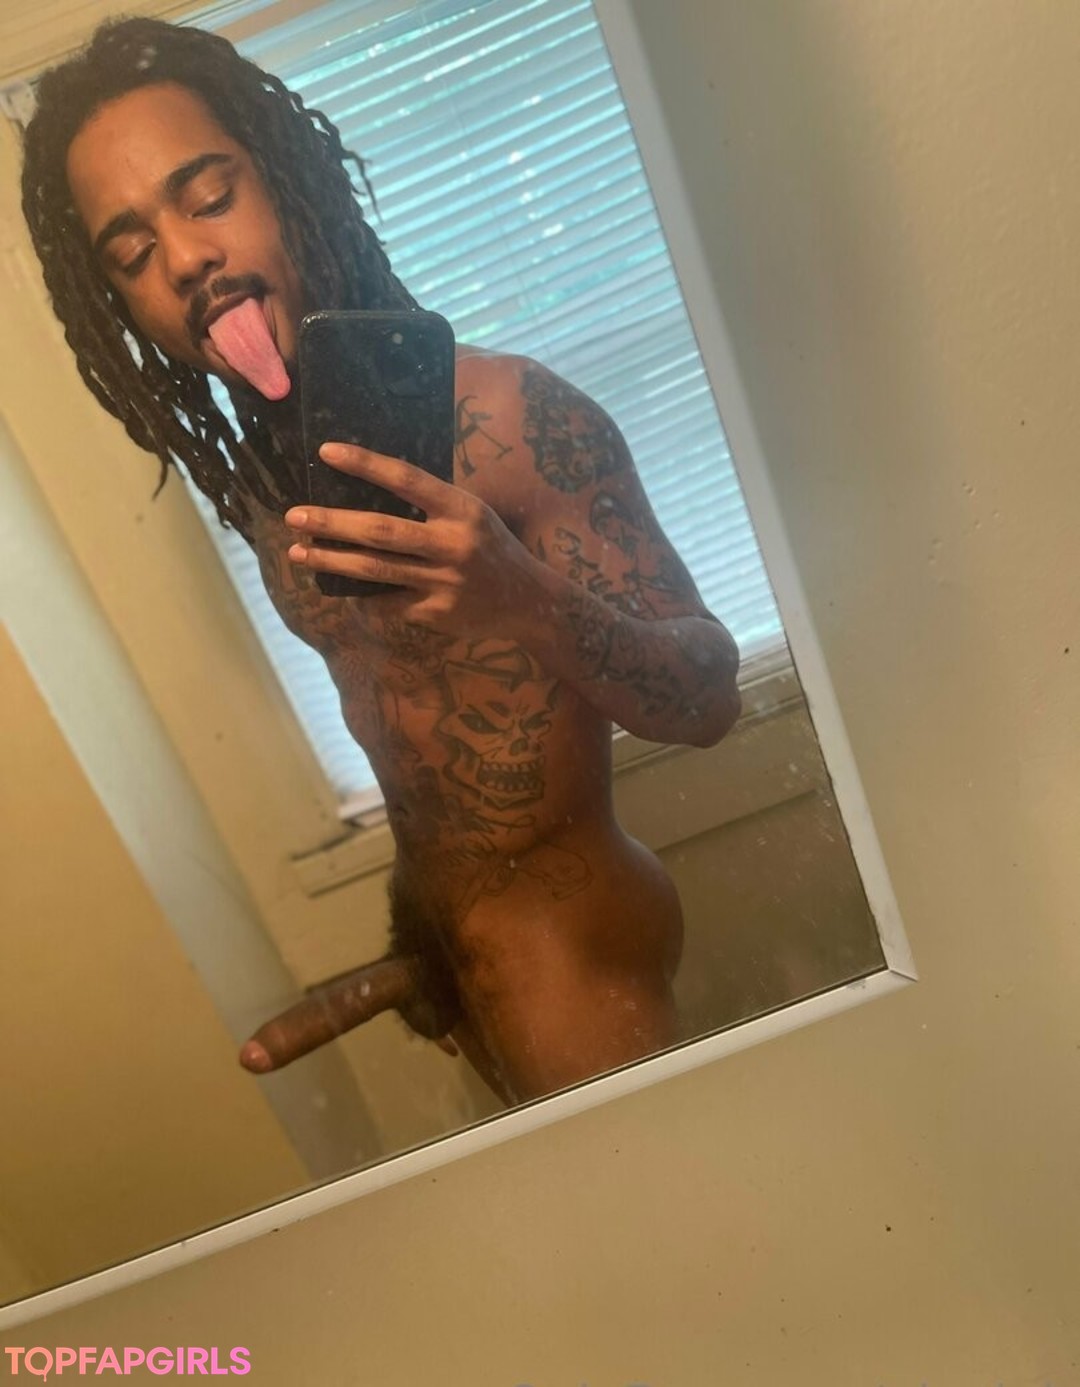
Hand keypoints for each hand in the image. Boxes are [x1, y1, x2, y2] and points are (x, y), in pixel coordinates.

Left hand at [285, 443, 537, 634]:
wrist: (529, 601)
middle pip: (379, 530)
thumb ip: (432, 504)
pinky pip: (387, 602)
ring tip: (298, 552)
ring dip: (332, 560)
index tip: (325, 452)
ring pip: (375, 570)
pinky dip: (360, 594)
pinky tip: (337, 587)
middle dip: (332, 523)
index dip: (364, 464)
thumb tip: (369, 490)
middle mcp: (452, 544)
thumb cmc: (493, 548)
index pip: (406, 479)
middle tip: (294, 516)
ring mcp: (443, 582)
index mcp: (462, 509)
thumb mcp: (472, 514)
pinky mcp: (436, 614)